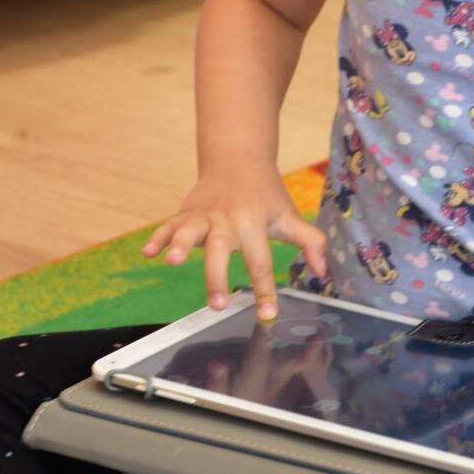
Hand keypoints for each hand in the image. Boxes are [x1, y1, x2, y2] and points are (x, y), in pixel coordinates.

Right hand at [142, 162, 327, 318]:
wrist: (237, 158)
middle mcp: (227, 219)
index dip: (265, 289)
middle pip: (221, 248)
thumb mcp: (289, 215)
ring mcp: (203, 215)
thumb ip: (310, 242)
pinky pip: (168, 224)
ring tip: (174, 261)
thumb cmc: (265, 195)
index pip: (261, 260)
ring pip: (189, 229)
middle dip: (218, 276)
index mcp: (255, 223)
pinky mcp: (185, 213)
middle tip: (218, 304)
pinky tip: (148, 252)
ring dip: (180, 244)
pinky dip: (157, 237)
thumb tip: (324, 271)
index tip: (267, 315)